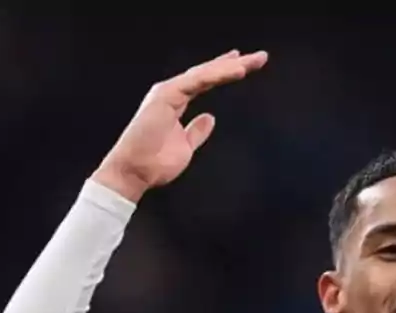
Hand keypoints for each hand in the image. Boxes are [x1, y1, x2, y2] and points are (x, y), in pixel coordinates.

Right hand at [93, 49, 268, 202]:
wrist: (135, 172)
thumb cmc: (155, 162)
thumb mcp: (185, 146)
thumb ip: (196, 131)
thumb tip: (210, 118)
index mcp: (177, 102)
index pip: (205, 82)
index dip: (225, 72)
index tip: (244, 64)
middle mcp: (173, 92)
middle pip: (208, 73)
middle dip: (235, 64)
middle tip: (260, 58)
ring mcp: (169, 91)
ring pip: (205, 73)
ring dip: (230, 66)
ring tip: (252, 62)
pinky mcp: (166, 95)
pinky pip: (197, 81)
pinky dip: (217, 74)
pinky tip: (236, 70)